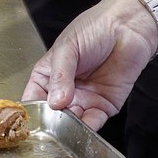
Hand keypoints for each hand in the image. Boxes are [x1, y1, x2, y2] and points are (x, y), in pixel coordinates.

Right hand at [22, 0, 155, 130]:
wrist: (129, 27)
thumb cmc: (95, 28)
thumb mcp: (68, 46)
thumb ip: (60, 74)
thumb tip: (55, 101)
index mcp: (49, 73)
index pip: (34, 97)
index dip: (30, 111)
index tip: (29, 121)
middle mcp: (65, 90)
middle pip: (51, 115)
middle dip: (51, 123)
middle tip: (51, 127)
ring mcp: (84, 99)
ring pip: (71, 123)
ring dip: (69, 128)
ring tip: (68, 127)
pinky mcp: (104, 106)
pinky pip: (93, 123)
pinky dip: (88, 130)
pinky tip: (84, 127)